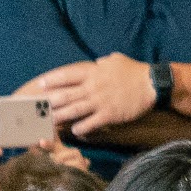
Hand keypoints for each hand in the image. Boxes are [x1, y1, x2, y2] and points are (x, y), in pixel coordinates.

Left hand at [19, 50, 164, 135]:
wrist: (153, 84)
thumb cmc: (135, 70)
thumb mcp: (116, 60)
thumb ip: (103, 62)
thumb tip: (97, 63)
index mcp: (93, 72)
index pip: (67, 75)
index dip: (52, 80)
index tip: (40, 85)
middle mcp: (92, 87)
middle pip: (65, 95)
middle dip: (50, 102)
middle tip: (38, 109)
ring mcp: (100, 101)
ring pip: (74, 110)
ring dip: (60, 117)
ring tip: (49, 122)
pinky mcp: (109, 114)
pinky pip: (91, 123)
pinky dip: (82, 127)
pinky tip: (75, 131)